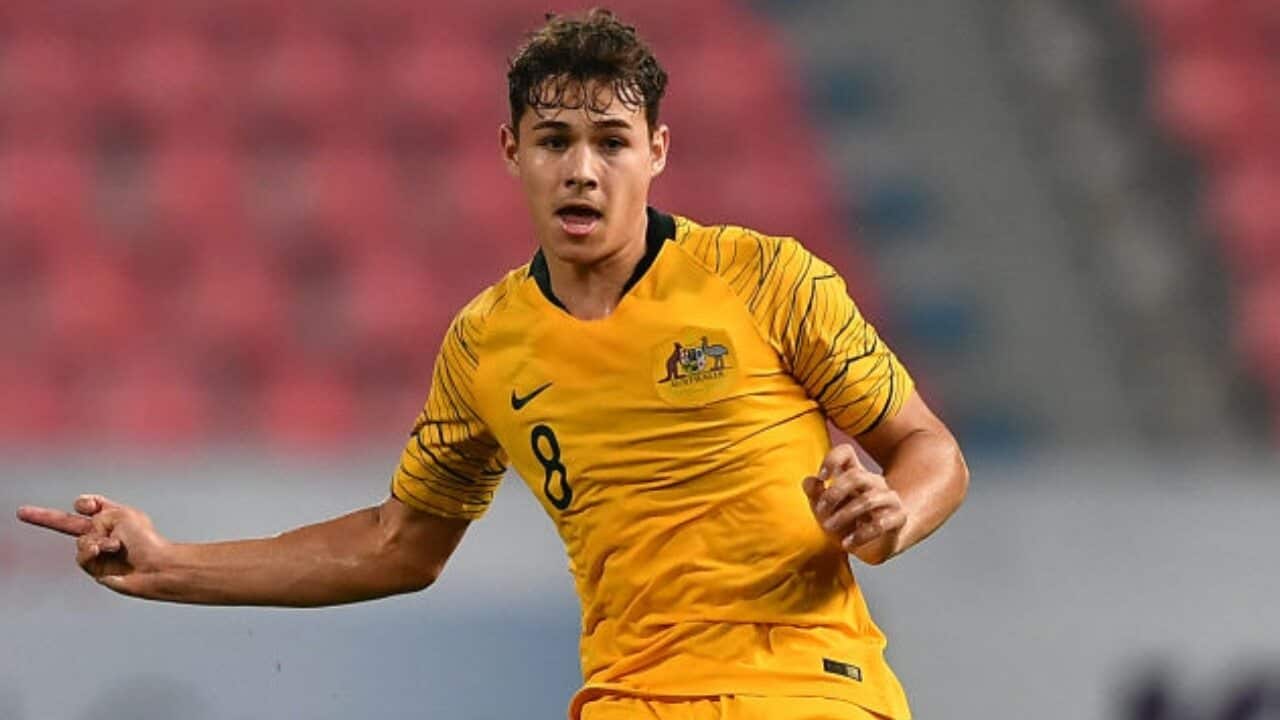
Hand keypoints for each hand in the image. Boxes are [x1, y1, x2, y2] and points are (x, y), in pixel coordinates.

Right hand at [16, 495, 169, 595]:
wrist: (155, 566)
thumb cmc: (145, 540)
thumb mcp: (122, 515)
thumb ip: (97, 514)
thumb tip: (85, 531)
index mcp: (112, 518)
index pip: (91, 506)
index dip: (86, 503)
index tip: (83, 505)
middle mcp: (102, 534)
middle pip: (67, 523)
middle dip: (44, 517)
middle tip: (21, 511)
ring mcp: (97, 552)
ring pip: (80, 541)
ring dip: (97, 540)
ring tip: (115, 545)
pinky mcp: (95, 569)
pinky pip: (82, 556)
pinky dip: (92, 550)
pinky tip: (103, 550)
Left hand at [802, 444, 906, 560]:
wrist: (876, 545)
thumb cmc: (848, 522)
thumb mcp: (826, 510)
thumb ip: (816, 494)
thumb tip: (809, 481)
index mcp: (854, 474)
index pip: (846, 452)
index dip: (833, 460)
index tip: (821, 477)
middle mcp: (874, 482)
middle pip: (857, 476)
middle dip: (834, 495)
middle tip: (820, 512)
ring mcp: (889, 498)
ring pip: (868, 500)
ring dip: (844, 515)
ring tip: (829, 528)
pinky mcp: (898, 518)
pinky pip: (880, 524)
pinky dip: (860, 535)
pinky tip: (847, 544)